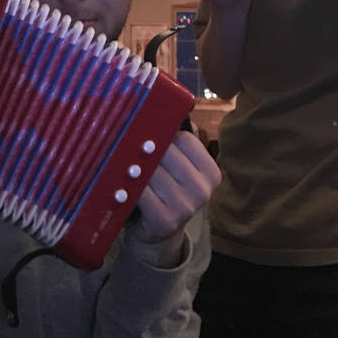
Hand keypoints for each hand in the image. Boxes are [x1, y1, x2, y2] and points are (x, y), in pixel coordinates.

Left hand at [126, 131, 220, 267]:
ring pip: (152, 171)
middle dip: (148, 151)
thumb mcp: (179, 165)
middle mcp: (203, 190)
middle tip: (136, 153)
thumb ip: (179, 139)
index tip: (156, 143)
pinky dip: (130, 186)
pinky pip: (141, 191)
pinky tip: (126, 187)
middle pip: (167, 153)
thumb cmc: (167, 188)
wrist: (159, 232)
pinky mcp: (164, 220)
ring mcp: (185, 207)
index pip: (185, 139)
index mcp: (211, 173)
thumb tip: (173, 106)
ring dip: (137, 168)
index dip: (166, 137)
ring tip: (131, 170)